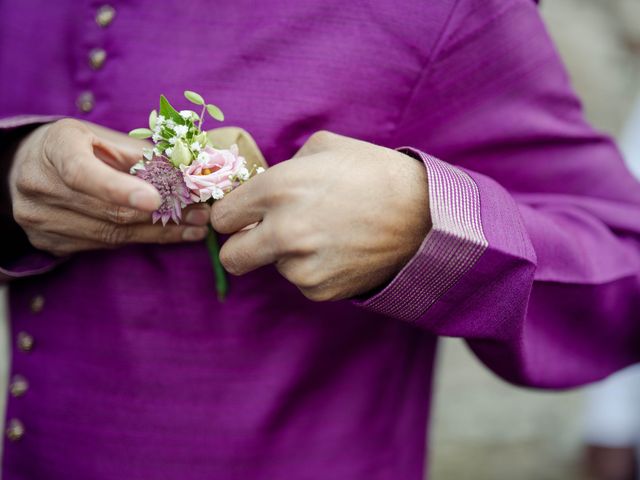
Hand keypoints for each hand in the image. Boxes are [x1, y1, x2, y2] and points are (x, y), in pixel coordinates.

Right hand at [8, 118, 209, 255]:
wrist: (26, 167)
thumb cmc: (77, 146)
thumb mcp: (102, 136)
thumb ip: (138, 154)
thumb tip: (188, 170)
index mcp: (56, 149)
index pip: (83, 174)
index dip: (120, 190)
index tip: (156, 201)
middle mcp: (41, 186)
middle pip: (108, 211)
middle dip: (162, 215)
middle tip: (201, 213)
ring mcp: (42, 220)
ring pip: (110, 234)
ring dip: (160, 232)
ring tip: (196, 227)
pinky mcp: (51, 243)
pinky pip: (104, 245)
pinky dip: (141, 239)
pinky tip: (171, 234)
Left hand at [211, 131, 430, 300]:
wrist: (425, 215)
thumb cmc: (375, 173)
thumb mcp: (324, 147)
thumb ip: (282, 167)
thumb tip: (262, 185)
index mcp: (277, 189)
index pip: (222, 217)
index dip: (233, 214)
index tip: (245, 214)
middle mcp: (283, 232)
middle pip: (230, 257)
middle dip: (240, 246)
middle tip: (261, 236)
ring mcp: (302, 267)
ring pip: (273, 267)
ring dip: (288, 254)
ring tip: (326, 234)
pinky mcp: (321, 290)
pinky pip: (302, 281)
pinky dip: (313, 269)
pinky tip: (340, 250)